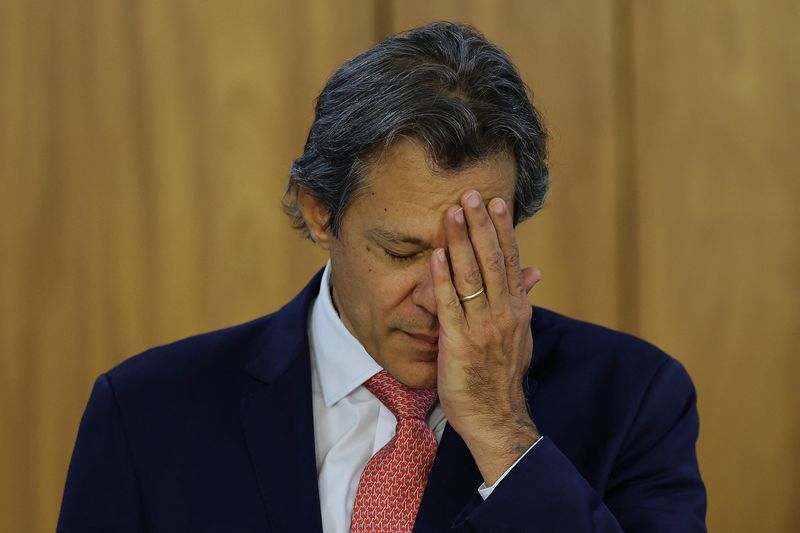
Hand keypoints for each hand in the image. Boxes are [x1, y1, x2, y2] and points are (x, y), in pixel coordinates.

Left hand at [431, 190, 541, 484]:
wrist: (495, 416)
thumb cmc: (501, 375)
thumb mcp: (520, 335)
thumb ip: (522, 299)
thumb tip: (535, 271)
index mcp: (518, 309)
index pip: (511, 261)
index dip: (503, 231)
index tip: (496, 203)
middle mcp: (504, 313)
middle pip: (492, 261)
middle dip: (481, 226)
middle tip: (471, 195)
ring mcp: (482, 327)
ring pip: (472, 276)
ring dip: (460, 242)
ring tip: (452, 213)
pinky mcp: (458, 342)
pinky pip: (449, 304)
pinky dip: (442, 278)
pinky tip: (435, 255)